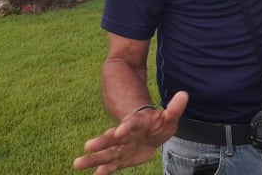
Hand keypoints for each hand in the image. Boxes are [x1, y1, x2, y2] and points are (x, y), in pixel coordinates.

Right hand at [72, 91, 188, 173]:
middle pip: (111, 139)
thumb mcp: (168, 118)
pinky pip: (110, 166)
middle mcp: (124, 135)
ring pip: (105, 153)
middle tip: (88, 146)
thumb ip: (174, 109)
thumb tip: (185, 95)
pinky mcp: (120, 158)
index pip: (130, 124)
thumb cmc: (156, 123)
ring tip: (77, 164)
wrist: (149, 131)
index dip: (126, 127)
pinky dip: (103, 172)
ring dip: (93, 159)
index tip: (119, 132)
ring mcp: (120, 147)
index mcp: (136, 124)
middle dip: (101, 143)